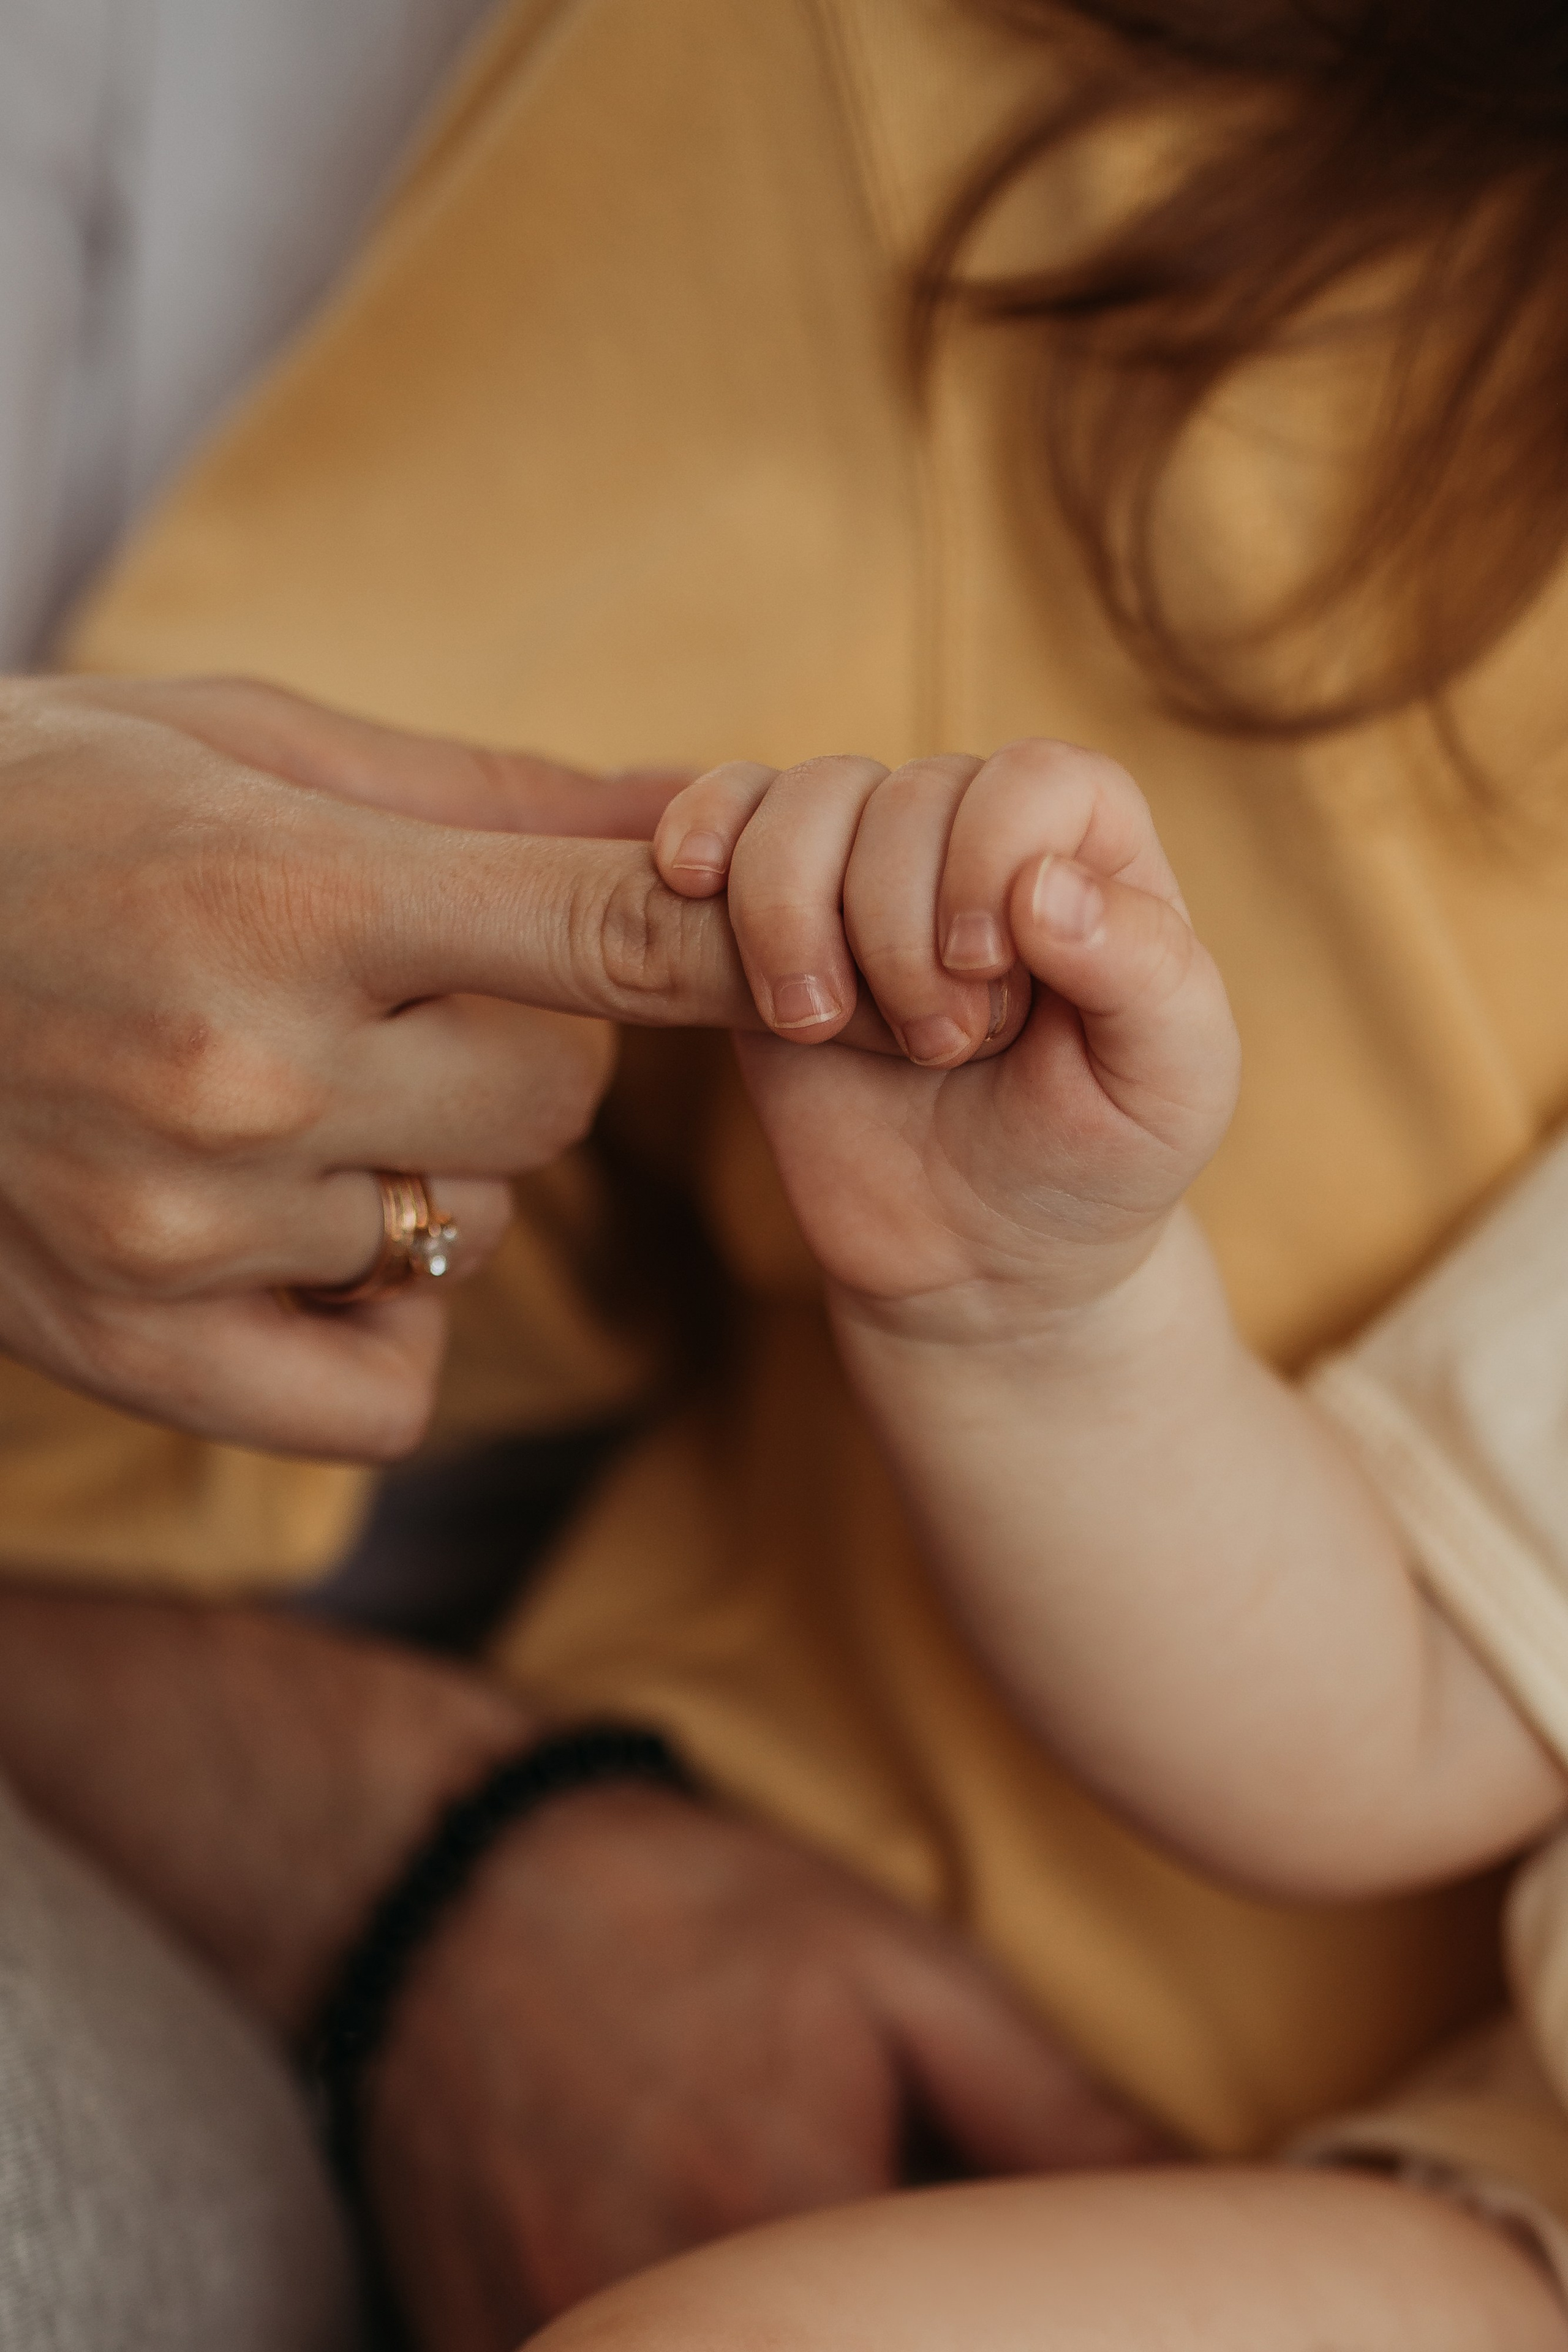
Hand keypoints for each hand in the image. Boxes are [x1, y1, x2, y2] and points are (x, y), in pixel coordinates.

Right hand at [0, 674, 775, 1455]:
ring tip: (292, 1092)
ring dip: (431, 1167)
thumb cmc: (36, 809)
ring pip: (477, 1227)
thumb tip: (709, 803)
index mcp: (281, 891)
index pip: (603, 940)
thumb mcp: (243, 742)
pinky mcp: (134, 1344)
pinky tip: (299, 1238)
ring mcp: (185, 1226)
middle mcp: (242, 1072)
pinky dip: (379, 1321)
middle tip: (401, 993)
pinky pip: (388, 1387)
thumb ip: (492, 796)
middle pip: (558, 1099)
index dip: (738, 948)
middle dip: (519, 1043)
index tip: (811, 954)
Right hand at [362, 1782, 1165, 2349]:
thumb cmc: (694, 1912)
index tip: (1006, 2302)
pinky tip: (705, 2275)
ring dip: (787, 2326)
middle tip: (895, 2246)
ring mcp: (552, 2345)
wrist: (453, 1877)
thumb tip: (1216, 2218)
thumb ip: (1062, 2121)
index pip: (943, 2346)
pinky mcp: (473, 2347)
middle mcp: (660, 2319)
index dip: (1003, 2334)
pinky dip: (687, 2336)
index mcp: (788, 2229)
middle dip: (895, 2325)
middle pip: (826, 2349)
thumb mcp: (902, 1976)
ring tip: (810, 2243)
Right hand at [653, 739, 1239, 1332]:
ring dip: (795, 914)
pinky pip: (726, 816)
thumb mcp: (1171, 1086)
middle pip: (910, 795)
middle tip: (936, 1050)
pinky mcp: (772, 915)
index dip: (992, 860)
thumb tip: (1043, 884)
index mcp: (1092, 855)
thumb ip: (1148, 973)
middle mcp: (978, 838)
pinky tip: (693, 882)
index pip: (1035, 779)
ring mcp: (867, 869)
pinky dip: (704, 835)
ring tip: (819, 1023)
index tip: (988, 977)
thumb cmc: (1091, 1166)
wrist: (978, 1262)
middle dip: (900, 934)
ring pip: (807, 801)